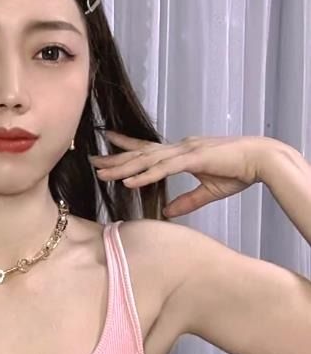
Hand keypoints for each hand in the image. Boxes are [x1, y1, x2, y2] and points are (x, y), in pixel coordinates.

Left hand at [89, 131, 273, 217]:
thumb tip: (168, 212)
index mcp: (181, 153)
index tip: (107, 141)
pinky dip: (145, 175)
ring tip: (102, 173)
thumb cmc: (238, 170)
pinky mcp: (193, 159)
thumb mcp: (208, 190)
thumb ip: (186, 201)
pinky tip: (129, 182)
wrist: (261, 159)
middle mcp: (179, 148)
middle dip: (115, 158)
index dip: (126, 145)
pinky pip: (163, 169)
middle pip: (140, 154)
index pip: (148, 148)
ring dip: (123, 168)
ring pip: (147, 160)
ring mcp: (184, 152)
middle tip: (91, 161)